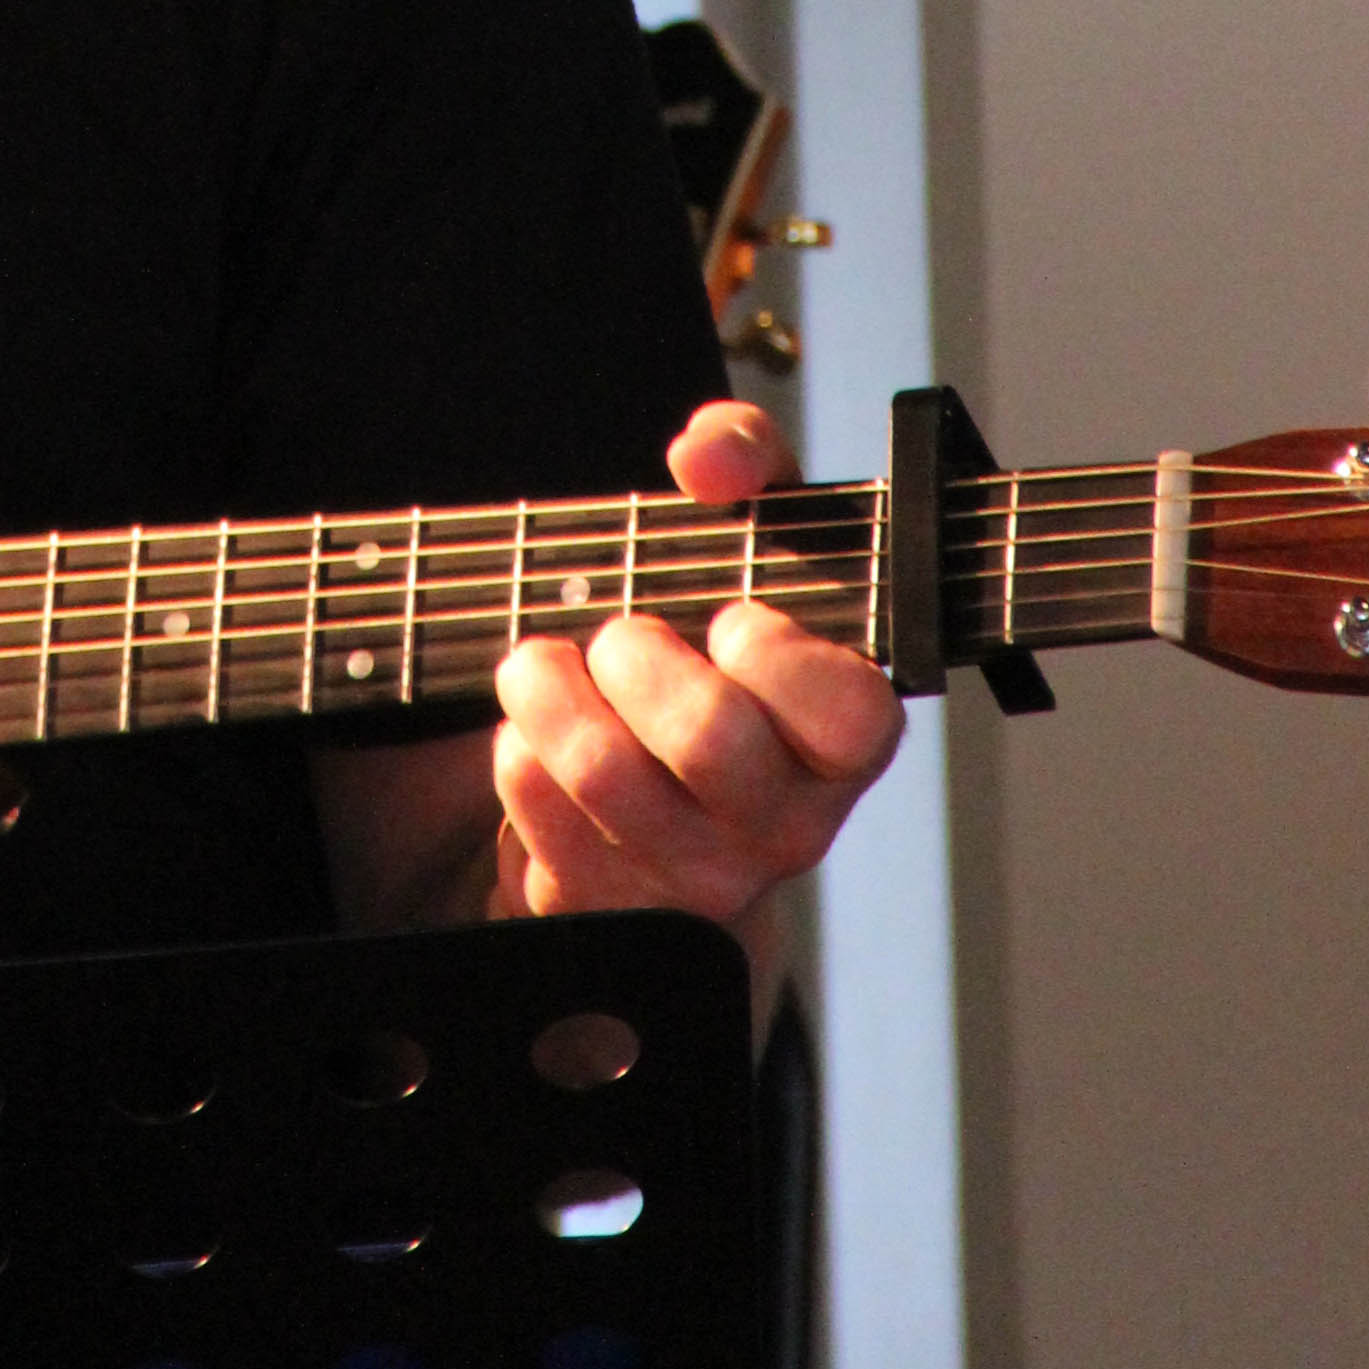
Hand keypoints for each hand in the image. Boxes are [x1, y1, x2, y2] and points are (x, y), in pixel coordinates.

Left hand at [490, 399, 900, 936]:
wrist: (644, 796)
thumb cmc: (703, 649)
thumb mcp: (738, 539)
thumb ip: (745, 461)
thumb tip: (709, 457)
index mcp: (838, 741)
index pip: (852, 714)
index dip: (781, 657)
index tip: (731, 620)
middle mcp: (785, 825)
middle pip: (710, 737)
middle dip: (636, 653)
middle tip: (621, 636)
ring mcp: (696, 882)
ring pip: (605, 770)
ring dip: (548, 686)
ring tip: (551, 667)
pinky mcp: (607, 911)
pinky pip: (534, 805)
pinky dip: (516, 744)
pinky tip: (538, 733)